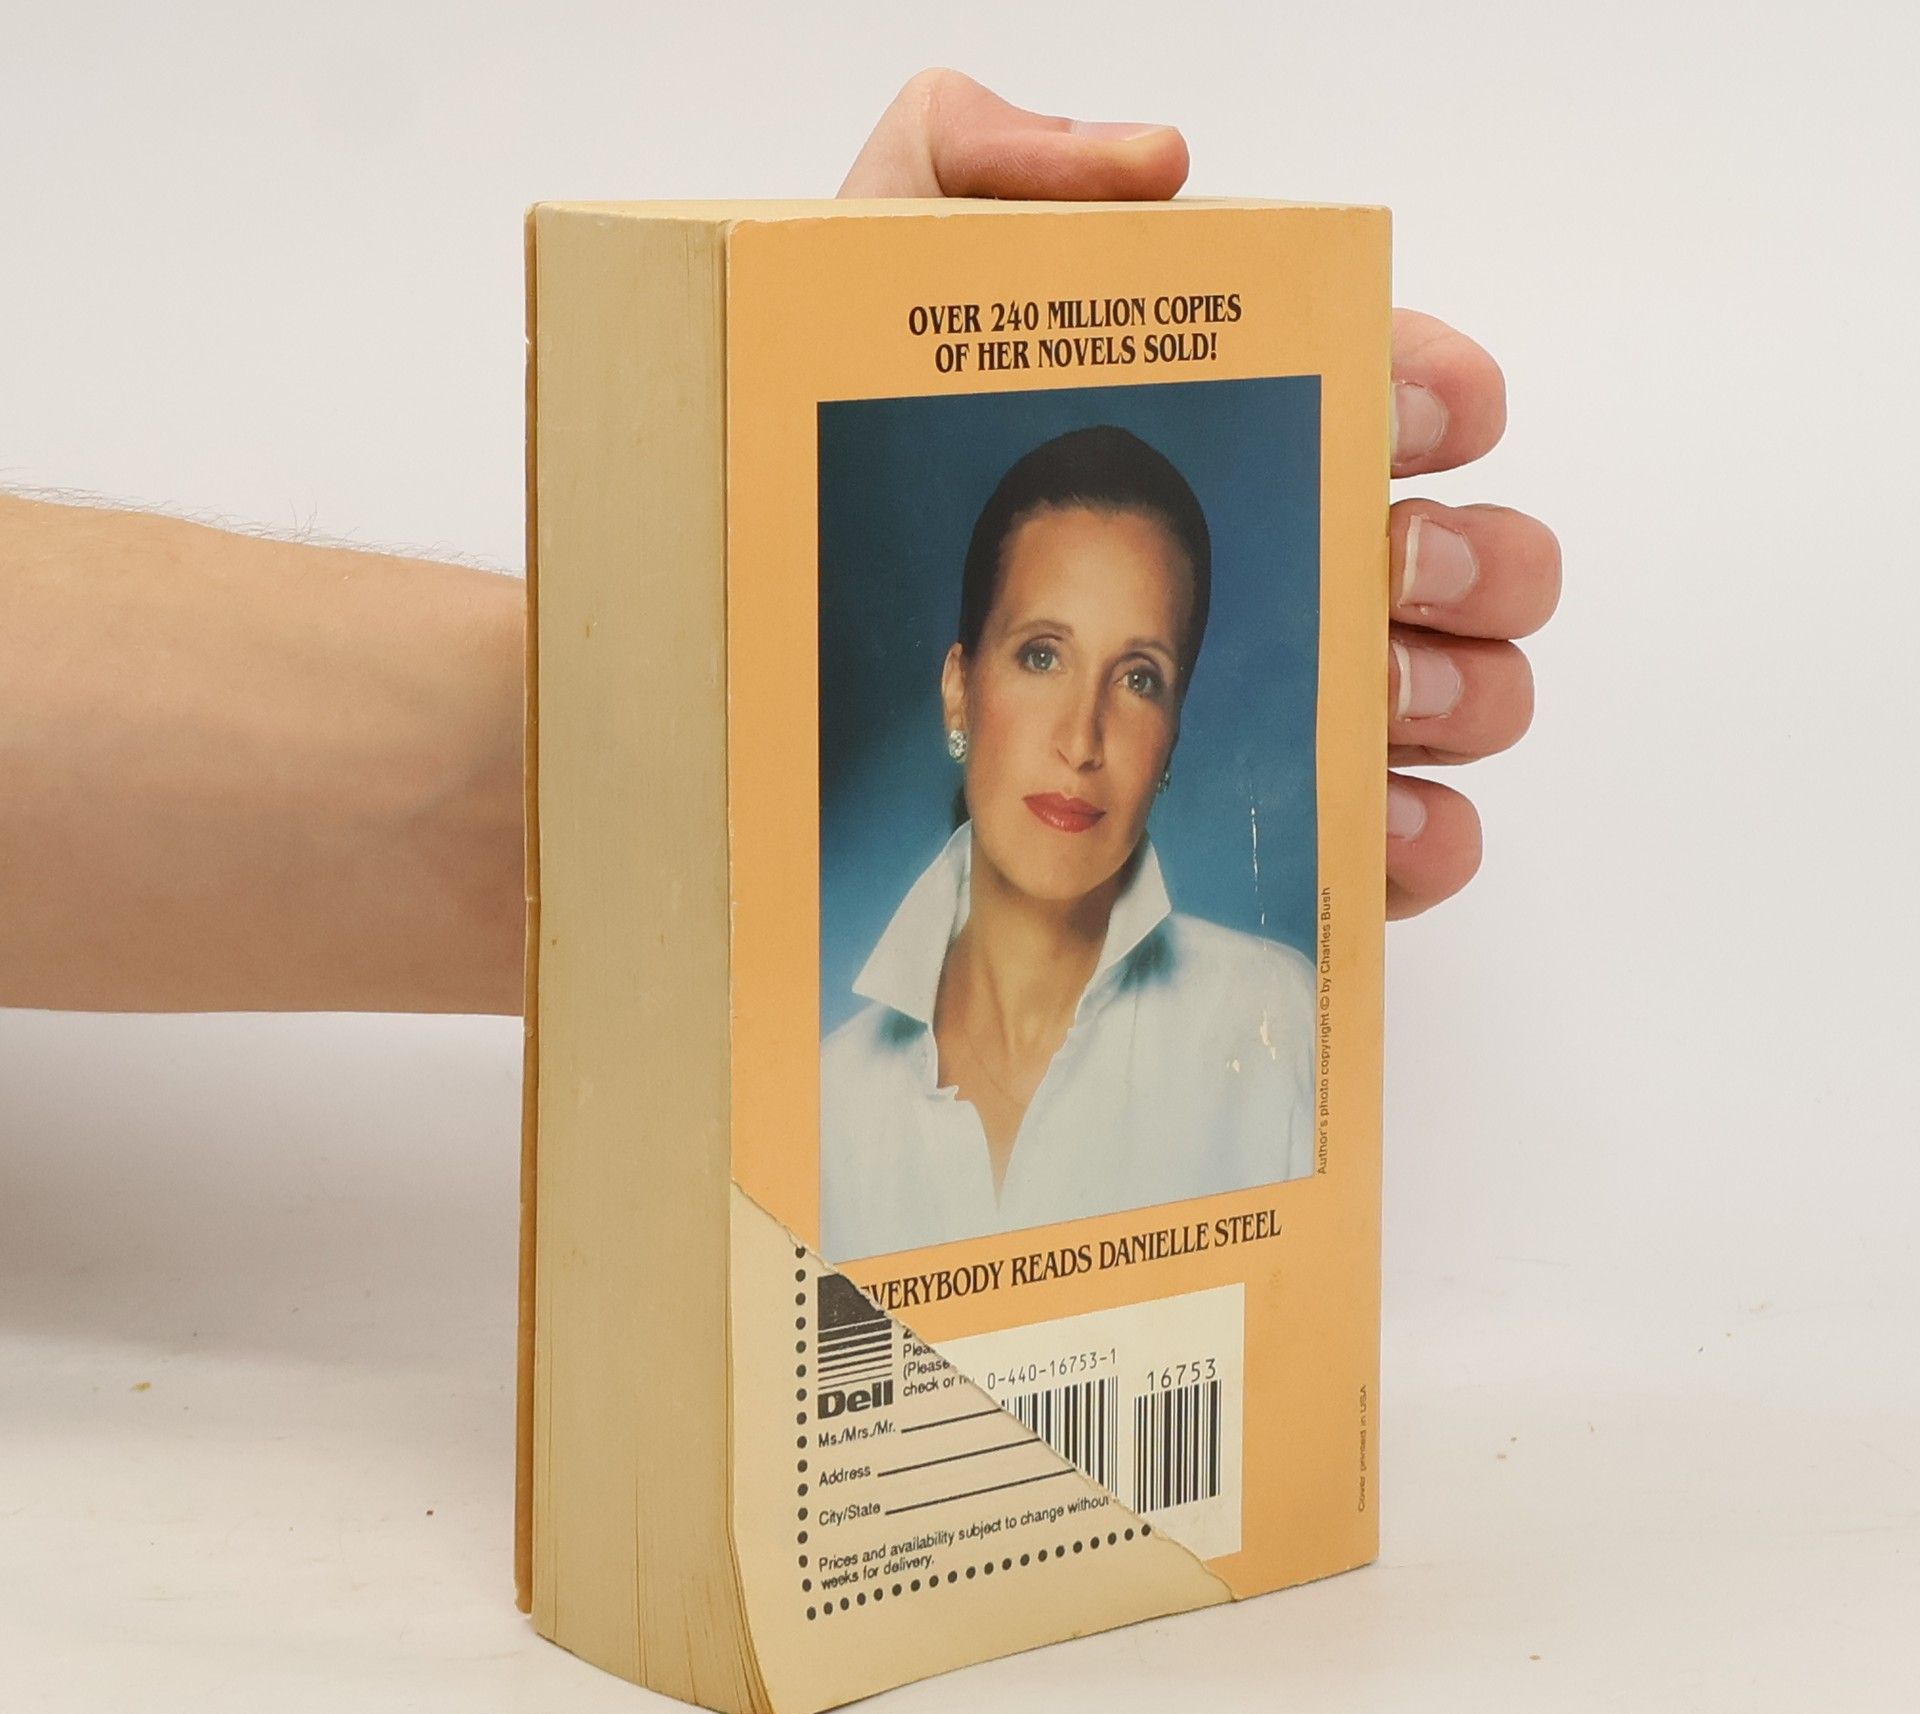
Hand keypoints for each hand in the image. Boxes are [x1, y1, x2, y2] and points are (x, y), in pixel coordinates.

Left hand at [840, 70, 1561, 920]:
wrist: (791, 668)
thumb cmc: (851, 468)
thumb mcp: (880, 272)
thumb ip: (985, 165)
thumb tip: (1152, 165)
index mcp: (1253, 432)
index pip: (1399, 395)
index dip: (1437, 392)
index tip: (1414, 408)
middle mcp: (1304, 561)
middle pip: (1472, 557)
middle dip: (1471, 555)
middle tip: (1390, 561)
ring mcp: (1309, 697)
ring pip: (1469, 696)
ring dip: (1462, 692)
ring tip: (1383, 696)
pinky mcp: (1285, 819)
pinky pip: (1401, 841)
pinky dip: (1424, 838)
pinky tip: (1388, 828)